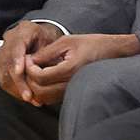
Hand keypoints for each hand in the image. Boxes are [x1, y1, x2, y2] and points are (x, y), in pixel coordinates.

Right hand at [0, 22, 61, 102]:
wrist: (41, 37)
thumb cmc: (48, 40)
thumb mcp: (52, 43)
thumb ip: (47, 56)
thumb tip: (45, 72)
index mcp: (23, 31)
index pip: (15, 46)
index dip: (16, 59)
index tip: (20, 71)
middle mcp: (9, 40)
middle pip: (7, 62)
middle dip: (17, 81)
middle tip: (28, 95)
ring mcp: (3, 52)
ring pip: (3, 72)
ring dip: (16, 88)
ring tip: (29, 98)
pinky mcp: (1, 63)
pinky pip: (3, 78)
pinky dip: (13, 89)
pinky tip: (24, 96)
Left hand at [21, 33, 139, 106]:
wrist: (112, 52)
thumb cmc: (92, 44)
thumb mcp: (67, 41)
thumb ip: (46, 52)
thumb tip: (29, 60)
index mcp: (70, 69)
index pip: (40, 77)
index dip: (29, 68)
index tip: (27, 58)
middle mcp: (71, 84)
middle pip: (40, 91)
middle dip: (29, 79)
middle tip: (28, 65)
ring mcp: (72, 91)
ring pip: (44, 98)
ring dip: (35, 86)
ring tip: (34, 70)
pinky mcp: (72, 93)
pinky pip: (52, 98)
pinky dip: (43, 90)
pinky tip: (44, 76)